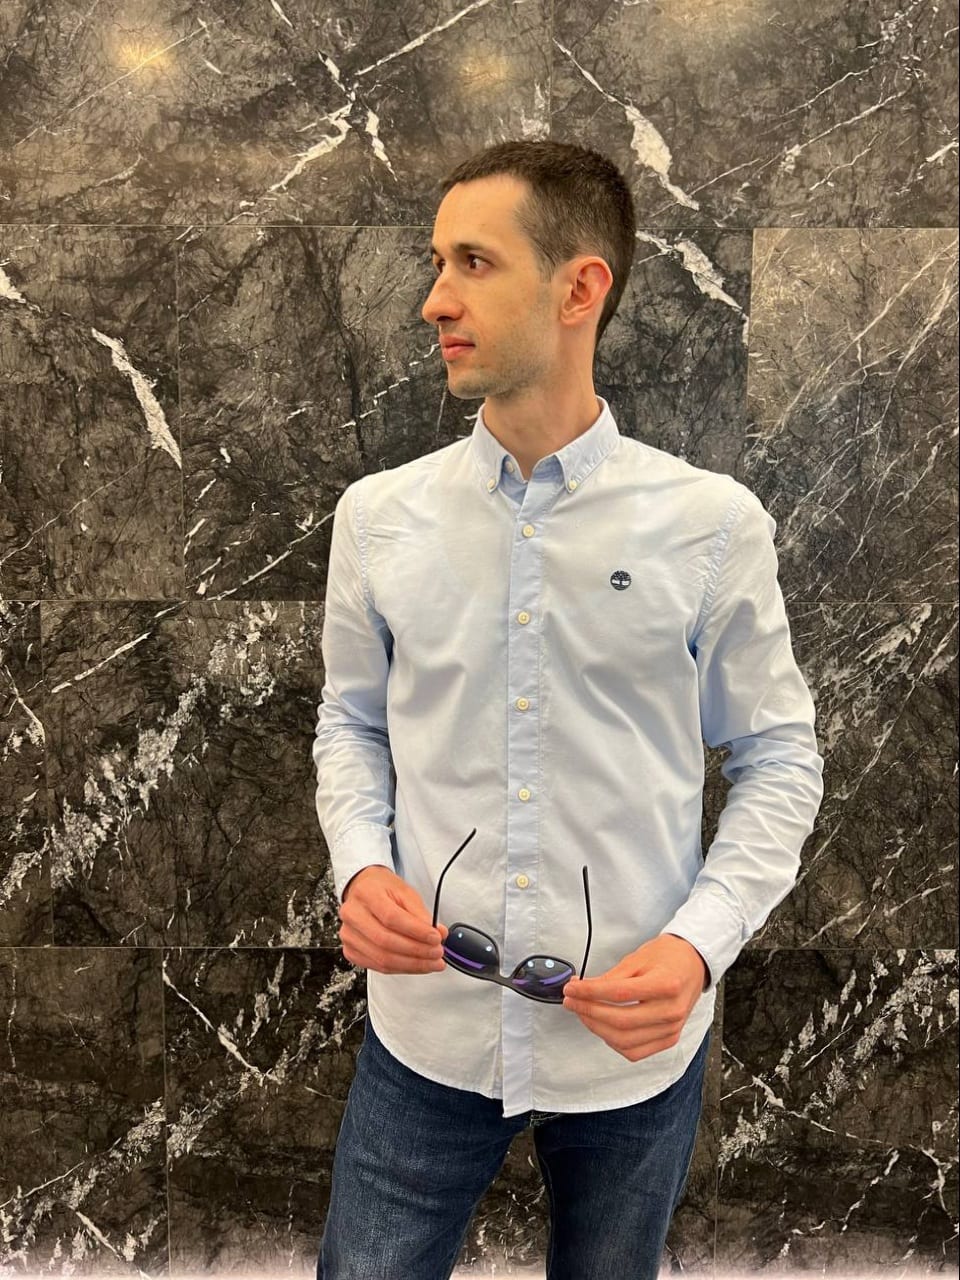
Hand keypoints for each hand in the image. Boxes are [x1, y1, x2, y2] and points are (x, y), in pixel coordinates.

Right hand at [338, 866, 448, 974]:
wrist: (364, 890)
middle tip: (437, 953)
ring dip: (412, 965)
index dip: (416, 931)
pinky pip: (377, 967)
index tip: (436, 938)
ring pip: (382, 959)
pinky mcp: (350, 951)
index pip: (391, 917)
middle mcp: (352, 914)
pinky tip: (415, 965)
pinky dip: (401, 969)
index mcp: (366, 893)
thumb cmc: (383, 890)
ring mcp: (348, 935)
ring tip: (432, 963)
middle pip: (385, 941)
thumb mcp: (405, 892)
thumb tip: (438, 934)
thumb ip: (421, 913)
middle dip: (417, 952)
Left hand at [561, 934, 708, 1062]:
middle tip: (571, 1001)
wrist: (693, 964)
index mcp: (666, 984)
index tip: (571, 988)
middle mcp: (671, 1010)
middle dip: (588, 1011)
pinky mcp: (669, 1039)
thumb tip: (582, 989)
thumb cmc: (668, 957)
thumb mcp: (637, 958)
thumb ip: (610, 977)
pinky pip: (635, 1052)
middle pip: (620, 1021)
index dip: (589, 993)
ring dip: (597, 1028)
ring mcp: (671, 1028)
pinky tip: (602, 1027)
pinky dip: (613, 1042)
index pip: (619, 993)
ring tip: (583, 1012)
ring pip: (625, 1040)